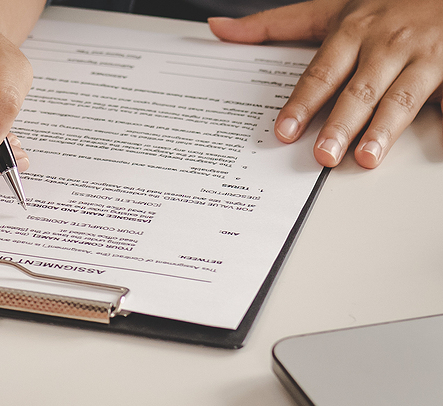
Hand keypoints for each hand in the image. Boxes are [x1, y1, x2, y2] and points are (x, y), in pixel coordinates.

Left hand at [209, 0, 442, 167]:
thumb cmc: (387, 6)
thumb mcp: (329, 7)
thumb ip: (274, 24)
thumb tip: (218, 29)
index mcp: (352, 32)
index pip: (321, 73)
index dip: (301, 104)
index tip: (284, 131)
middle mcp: (385, 44)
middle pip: (358, 90)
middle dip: (339, 124)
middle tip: (322, 155)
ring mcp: (423, 57)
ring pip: (400, 98)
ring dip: (383, 129)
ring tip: (365, 157)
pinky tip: (436, 150)